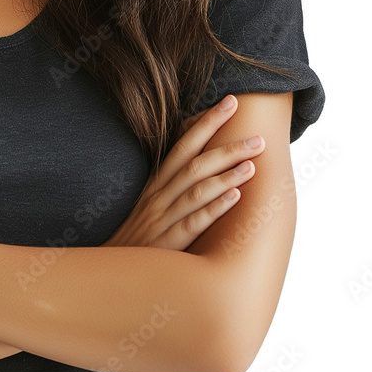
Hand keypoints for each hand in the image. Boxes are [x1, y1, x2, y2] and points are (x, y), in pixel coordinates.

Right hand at [102, 95, 265, 250]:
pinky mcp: (169, 242)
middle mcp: (161, 194)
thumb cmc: (141, 235)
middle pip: (195, 163)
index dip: (207, 122)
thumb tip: (205, 159)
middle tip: (258, 138)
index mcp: (158, 181)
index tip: (231, 102)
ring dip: (226, 175)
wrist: (113, 269)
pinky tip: (235, 198)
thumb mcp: (152, 202)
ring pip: (196, 190)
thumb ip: (175, 182)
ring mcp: (164, 217)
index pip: (184, 143)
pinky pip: (194, 222)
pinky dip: (215, 208)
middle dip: (227, 147)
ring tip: (252, 165)